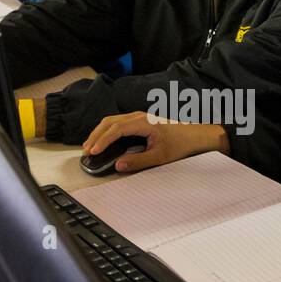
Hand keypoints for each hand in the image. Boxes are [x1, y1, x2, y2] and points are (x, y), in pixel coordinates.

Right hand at [82, 112, 228, 172]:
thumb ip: (138, 161)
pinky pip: (117, 123)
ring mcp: (138, 117)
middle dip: (95, 136)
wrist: (195, 135)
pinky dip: (107, 131)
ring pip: (112, 121)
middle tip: (86, 151)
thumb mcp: (160, 157)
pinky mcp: (139, 121)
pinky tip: (102, 141)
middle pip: (109, 122)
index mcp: (143, 122)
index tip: (93, 151)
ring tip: (90, 146)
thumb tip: (119, 165)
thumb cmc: (180, 144)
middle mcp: (138, 116)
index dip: (102, 140)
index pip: (116, 129)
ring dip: (99, 133)